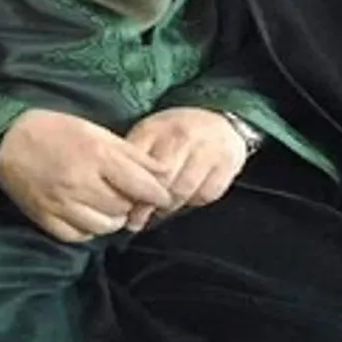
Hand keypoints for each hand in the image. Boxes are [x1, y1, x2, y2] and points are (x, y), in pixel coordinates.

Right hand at [0, 109, 172, 242]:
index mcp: (97, 155)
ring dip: (113, 218)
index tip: (164, 197)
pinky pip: (80, 236)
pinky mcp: (47, 220)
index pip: (141, 185)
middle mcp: (82, 182)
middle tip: (129, 195)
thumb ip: (130, 153)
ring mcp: (63, 204)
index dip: (158, 194)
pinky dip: (89, 229)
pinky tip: (87, 214)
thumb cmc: (56, 129)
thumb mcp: (95, 131)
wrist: (6, 139)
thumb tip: (162, 171)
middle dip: (132, 203)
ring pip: (105, 226)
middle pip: (124, 208)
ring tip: (108, 206)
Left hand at [124, 107, 247, 231]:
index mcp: (154, 128)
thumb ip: (134, 159)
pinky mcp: (225, 165)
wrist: (218, 122)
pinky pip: (204, 195)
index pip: (137, 165)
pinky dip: (194, 200)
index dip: (129, 191)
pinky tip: (187, 196)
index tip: (123, 208)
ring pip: (181, 191)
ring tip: (162, 208)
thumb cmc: (176, 134)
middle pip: (159, 181)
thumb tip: (116, 194)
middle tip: (138, 219)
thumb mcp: (149, 136)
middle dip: (147, 205)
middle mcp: (180, 136)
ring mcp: (204, 149)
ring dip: (169, 206)